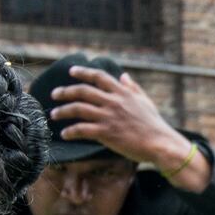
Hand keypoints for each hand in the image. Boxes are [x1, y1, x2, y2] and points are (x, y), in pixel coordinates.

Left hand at [50, 67, 194, 171]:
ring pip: (78, 109)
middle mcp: (113, 101)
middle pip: (83, 91)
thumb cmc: (154, 124)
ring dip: (63, 111)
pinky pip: (82, 129)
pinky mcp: (106, 133)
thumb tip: (124, 76)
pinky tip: (65, 134)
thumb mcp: (145, 101)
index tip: (71, 71)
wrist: (160, 143)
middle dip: (65, 91)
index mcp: (122, 92)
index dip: (83, 72)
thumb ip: (132, 88)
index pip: (98, 76)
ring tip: (54, 114)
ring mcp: (108, 117)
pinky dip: (71, 131)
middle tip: (54, 94)